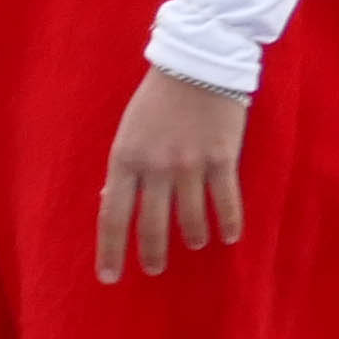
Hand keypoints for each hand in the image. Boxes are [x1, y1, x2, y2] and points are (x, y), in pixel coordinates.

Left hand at [96, 69, 247, 280]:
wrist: (199, 60)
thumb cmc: (158, 97)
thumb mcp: (128, 131)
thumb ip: (125, 167)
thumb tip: (112, 202)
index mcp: (125, 158)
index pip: (113, 215)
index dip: (110, 251)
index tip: (110, 278)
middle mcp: (155, 167)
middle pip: (152, 226)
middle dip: (153, 254)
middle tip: (155, 268)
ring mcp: (190, 164)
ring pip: (192, 220)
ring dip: (193, 237)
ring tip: (195, 243)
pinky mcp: (222, 158)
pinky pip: (226, 203)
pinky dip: (229, 223)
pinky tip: (228, 236)